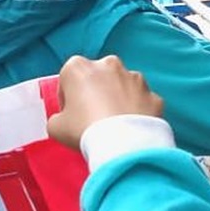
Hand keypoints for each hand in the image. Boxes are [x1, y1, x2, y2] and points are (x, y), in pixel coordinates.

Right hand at [49, 55, 163, 149]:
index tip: (70, 114)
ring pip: (123, 86)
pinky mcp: (153, 94)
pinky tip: (132, 129)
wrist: (124, 145)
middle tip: (93, 119)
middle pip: (98, 78)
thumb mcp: (55, 127)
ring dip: (118, 100)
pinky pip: (142, 102)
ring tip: (114, 126)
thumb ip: (58, 118)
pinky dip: (138, 112)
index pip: (68, 78)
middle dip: (95, 93)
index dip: (68, 98)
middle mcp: (109, 64)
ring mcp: (135, 77)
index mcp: (79, 67)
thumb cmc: (85, 130)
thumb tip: (65, 120)